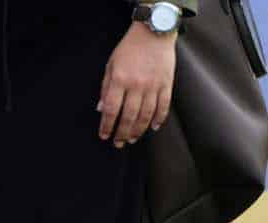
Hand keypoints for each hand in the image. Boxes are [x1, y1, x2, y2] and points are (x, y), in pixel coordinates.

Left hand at [98, 20, 176, 147]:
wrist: (154, 32)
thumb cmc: (129, 48)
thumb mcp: (111, 65)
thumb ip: (106, 87)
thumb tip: (100, 109)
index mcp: (120, 80)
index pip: (110, 109)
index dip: (106, 125)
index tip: (104, 135)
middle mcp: (136, 85)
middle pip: (128, 116)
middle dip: (122, 133)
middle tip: (118, 143)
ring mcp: (153, 86)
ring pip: (146, 115)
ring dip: (138, 130)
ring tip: (133, 139)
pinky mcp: (166, 84)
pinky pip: (163, 106)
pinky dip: (158, 119)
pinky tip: (153, 128)